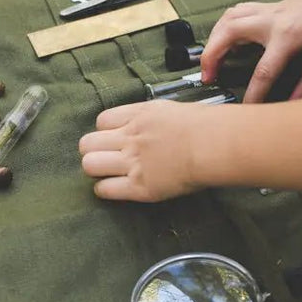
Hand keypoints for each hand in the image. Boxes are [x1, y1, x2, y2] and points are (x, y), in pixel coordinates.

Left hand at [79, 100, 204, 201]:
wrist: (214, 145)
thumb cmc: (205, 126)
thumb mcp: (172, 111)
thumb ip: (152, 118)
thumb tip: (148, 125)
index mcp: (138, 116)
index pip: (102, 121)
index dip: (107, 132)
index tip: (117, 139)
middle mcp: (129, 138)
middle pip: (87, 143)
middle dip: (94, 151)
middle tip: (108, 158)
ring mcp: (132, 163)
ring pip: (89, 164)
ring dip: (96, 170)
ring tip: (110, 173)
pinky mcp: (139, 187)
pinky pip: (104, 189)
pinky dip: (105, 190)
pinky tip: (116, 188)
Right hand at [200, 0, 301, 102]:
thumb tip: (293, 106)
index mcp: (288, 35)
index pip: (263, 71)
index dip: (252, 94)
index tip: (245, 110)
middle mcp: (272, 20)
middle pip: (228, 34)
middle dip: (211, 56)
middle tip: (207, 77)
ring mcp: (269, 10)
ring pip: (229, 17)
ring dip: (214, 37)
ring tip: (210, 59)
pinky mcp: (271, 6)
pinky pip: (239, 11)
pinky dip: (226, 24)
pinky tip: (226, 37)